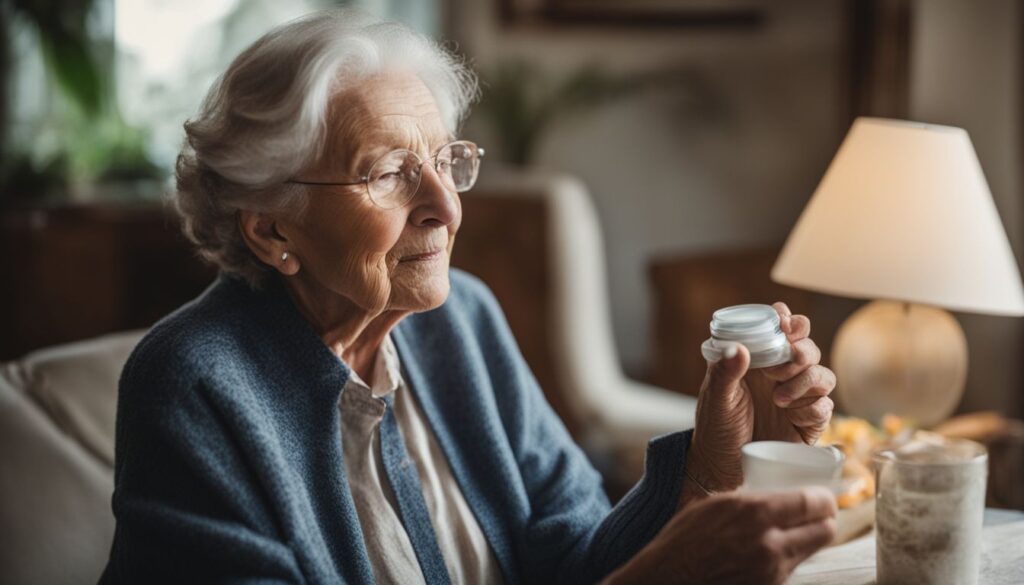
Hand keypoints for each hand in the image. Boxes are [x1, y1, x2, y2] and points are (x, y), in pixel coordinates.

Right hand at [606, 487, 837, 584]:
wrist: (670, 578)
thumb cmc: (685, 539)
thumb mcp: (716, 504)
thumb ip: (751, 500)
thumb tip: (780, 495)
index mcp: (755, 512)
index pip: (813, 502)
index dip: (824, 499)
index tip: (824, 498)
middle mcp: (770, 543)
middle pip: (825, 530)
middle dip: (825, 521)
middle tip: (819, 515)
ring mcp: (771, 571)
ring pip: (811, 551)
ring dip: (807, 540)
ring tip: (792, 532)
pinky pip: (791, 569)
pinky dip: (788, 559)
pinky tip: (770, 553)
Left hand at [688, 303, 835, 490]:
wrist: (722, 468)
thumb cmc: (715, 427)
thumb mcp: (716, 398)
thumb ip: (725, 372)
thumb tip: (739, 348)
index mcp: (759, 362)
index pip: (782, 332)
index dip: (790, 322)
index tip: (785, 321)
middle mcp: (781, 377)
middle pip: (808, 350)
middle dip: (802, 350)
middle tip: (789, 356)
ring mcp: (797, 399)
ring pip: (823, 376)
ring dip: (807, 379)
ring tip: (778, 397)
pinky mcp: (808, 424)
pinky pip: (825, 407)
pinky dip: (813, 408)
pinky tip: (791, 415)